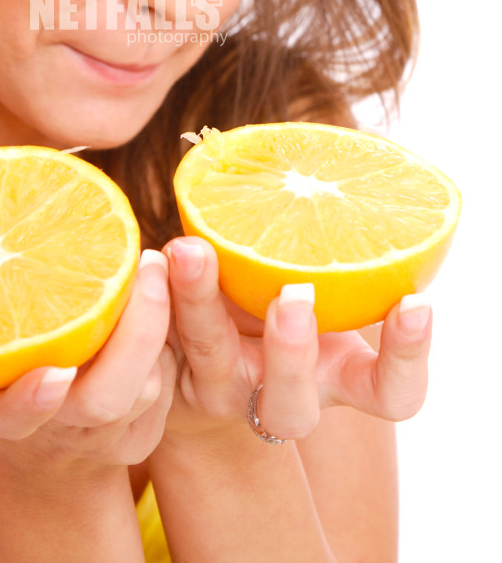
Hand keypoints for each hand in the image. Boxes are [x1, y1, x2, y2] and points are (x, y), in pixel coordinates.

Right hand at [0, 249, 176, 466]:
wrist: (46, 448)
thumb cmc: (8, 371)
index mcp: (7, 417)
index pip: (15, 416)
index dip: (33, 398)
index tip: (57, 372)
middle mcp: (57, 436)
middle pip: (104, 401)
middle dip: (136, 332)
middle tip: (149, 263)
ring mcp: (104, 445)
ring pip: (145, 390)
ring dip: (159, 325)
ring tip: (154, 268)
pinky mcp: (143, 441)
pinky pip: (168, 389)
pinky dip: (169, 342)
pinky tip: (161, 300)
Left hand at [163, 236, 431, 440]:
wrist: (210, 353)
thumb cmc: (284, 293)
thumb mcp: (323, 277)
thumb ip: (337, 241)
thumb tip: (345, 157)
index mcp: (339, 377)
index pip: (392, 394)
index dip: (407, 358)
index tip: (415, 302)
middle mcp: (282, 394)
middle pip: (293, 408)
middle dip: (290, 354)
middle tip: (293, 296)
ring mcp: (221, 387)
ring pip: (210, 361)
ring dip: (199, 302)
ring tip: (192, 250)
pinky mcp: (168, 369)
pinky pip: (154, 342)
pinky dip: (152, 293)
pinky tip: (150, 255)